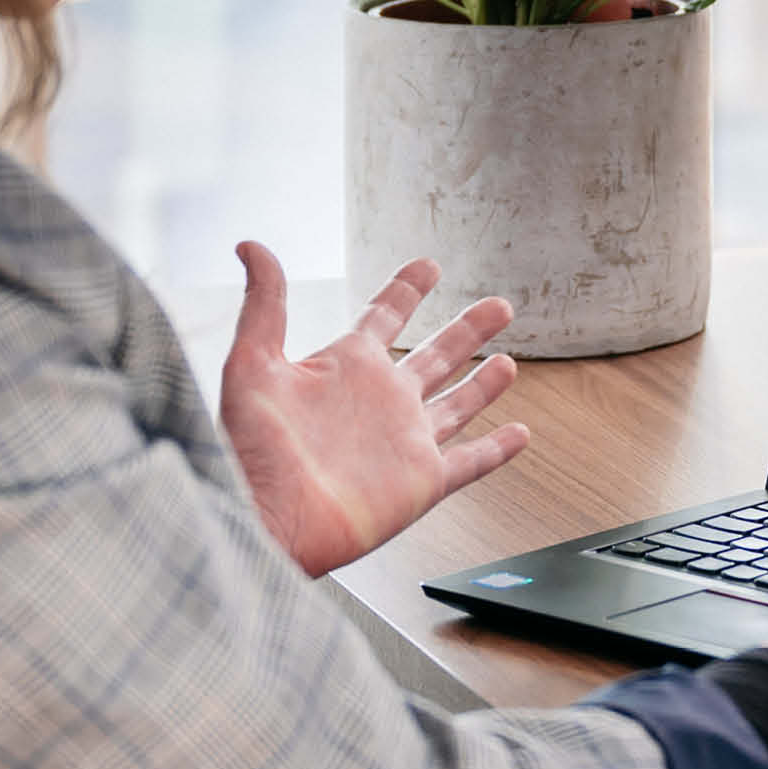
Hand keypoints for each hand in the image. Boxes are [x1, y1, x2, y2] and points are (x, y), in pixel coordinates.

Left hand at [219, 242, 529, 576]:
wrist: (262, 522)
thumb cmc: (247, 450)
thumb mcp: (251, 363)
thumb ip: (264, 304)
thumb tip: (251, 247)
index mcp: (345, 367)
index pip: (384, 316)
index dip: (407, 289)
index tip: (427, 266)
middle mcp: (381, 400)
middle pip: (435, 355)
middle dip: (466, 329)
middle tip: (498, 305)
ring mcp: (405, 441)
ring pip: (458, 404)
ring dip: (485, 383)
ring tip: (509, 360)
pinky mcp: (422, 482)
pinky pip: (471, 462)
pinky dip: (497, 449)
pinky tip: (520, 435)